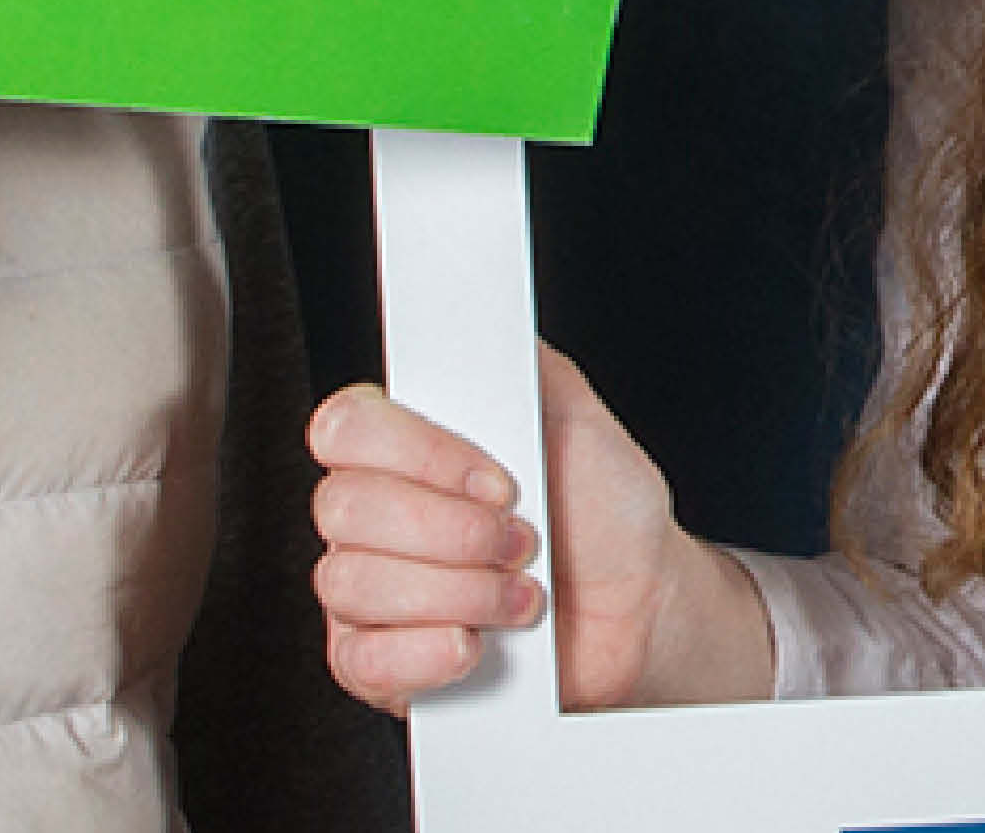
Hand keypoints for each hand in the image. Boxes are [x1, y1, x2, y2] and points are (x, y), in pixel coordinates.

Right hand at [310, 347, 771, 713]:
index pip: (345, 428)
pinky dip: (429, 653)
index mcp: (406, 444)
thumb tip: (480, 321)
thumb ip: (521, 366)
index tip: (500, 478)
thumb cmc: (604, 513)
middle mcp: (375, 515)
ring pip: (351, 583)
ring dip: (459, 593)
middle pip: (343, 508)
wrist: (641, 608)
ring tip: (521, 595)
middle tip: (521, 540)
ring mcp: (369, 592)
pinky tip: (478, 644)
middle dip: (452, 531)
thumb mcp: (578, 418)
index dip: (419, 455)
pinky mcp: (379, 663)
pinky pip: (360, 660)